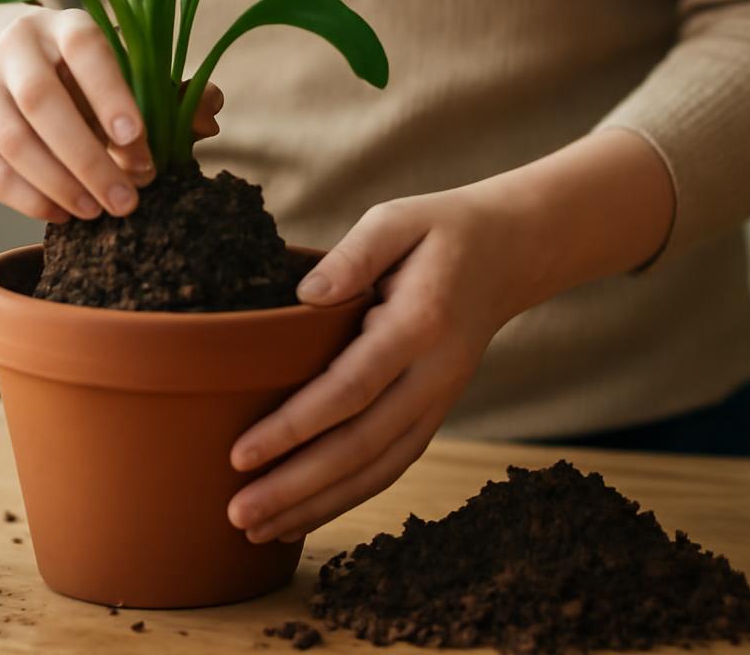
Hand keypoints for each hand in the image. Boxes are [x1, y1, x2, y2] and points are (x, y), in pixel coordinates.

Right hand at [0, 8, 221, 221]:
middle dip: (88, 157)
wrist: (12, 76)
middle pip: (42, 101)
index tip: (137, 140)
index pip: (85, 48)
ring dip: (60, 183)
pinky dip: (29, 199)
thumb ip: (167, 95)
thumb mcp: (126, 77)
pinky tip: (64, 214)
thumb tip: (209, 115)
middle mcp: (13, 50)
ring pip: (15, 139)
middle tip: (127, 199)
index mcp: (63, 26)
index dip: (110, 93)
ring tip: (97, 212)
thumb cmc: (87, 82)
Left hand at [225, 185, 534, 542]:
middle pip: (361, 446)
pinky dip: (348, 497)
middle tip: (238, 515)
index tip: (241, 454)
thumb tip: (307, 294)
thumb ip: (352, 253)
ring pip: (378, 469)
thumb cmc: (439, 230)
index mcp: (420, 324)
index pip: (350, 388)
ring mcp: (439, 401)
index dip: (295, 426)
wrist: (511, 252)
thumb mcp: (396, 218)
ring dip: (318, 505)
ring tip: (258, 532)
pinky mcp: (435, 413)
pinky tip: (303, 517)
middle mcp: (434, 375)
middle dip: (296, 487)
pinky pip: (391, 466)